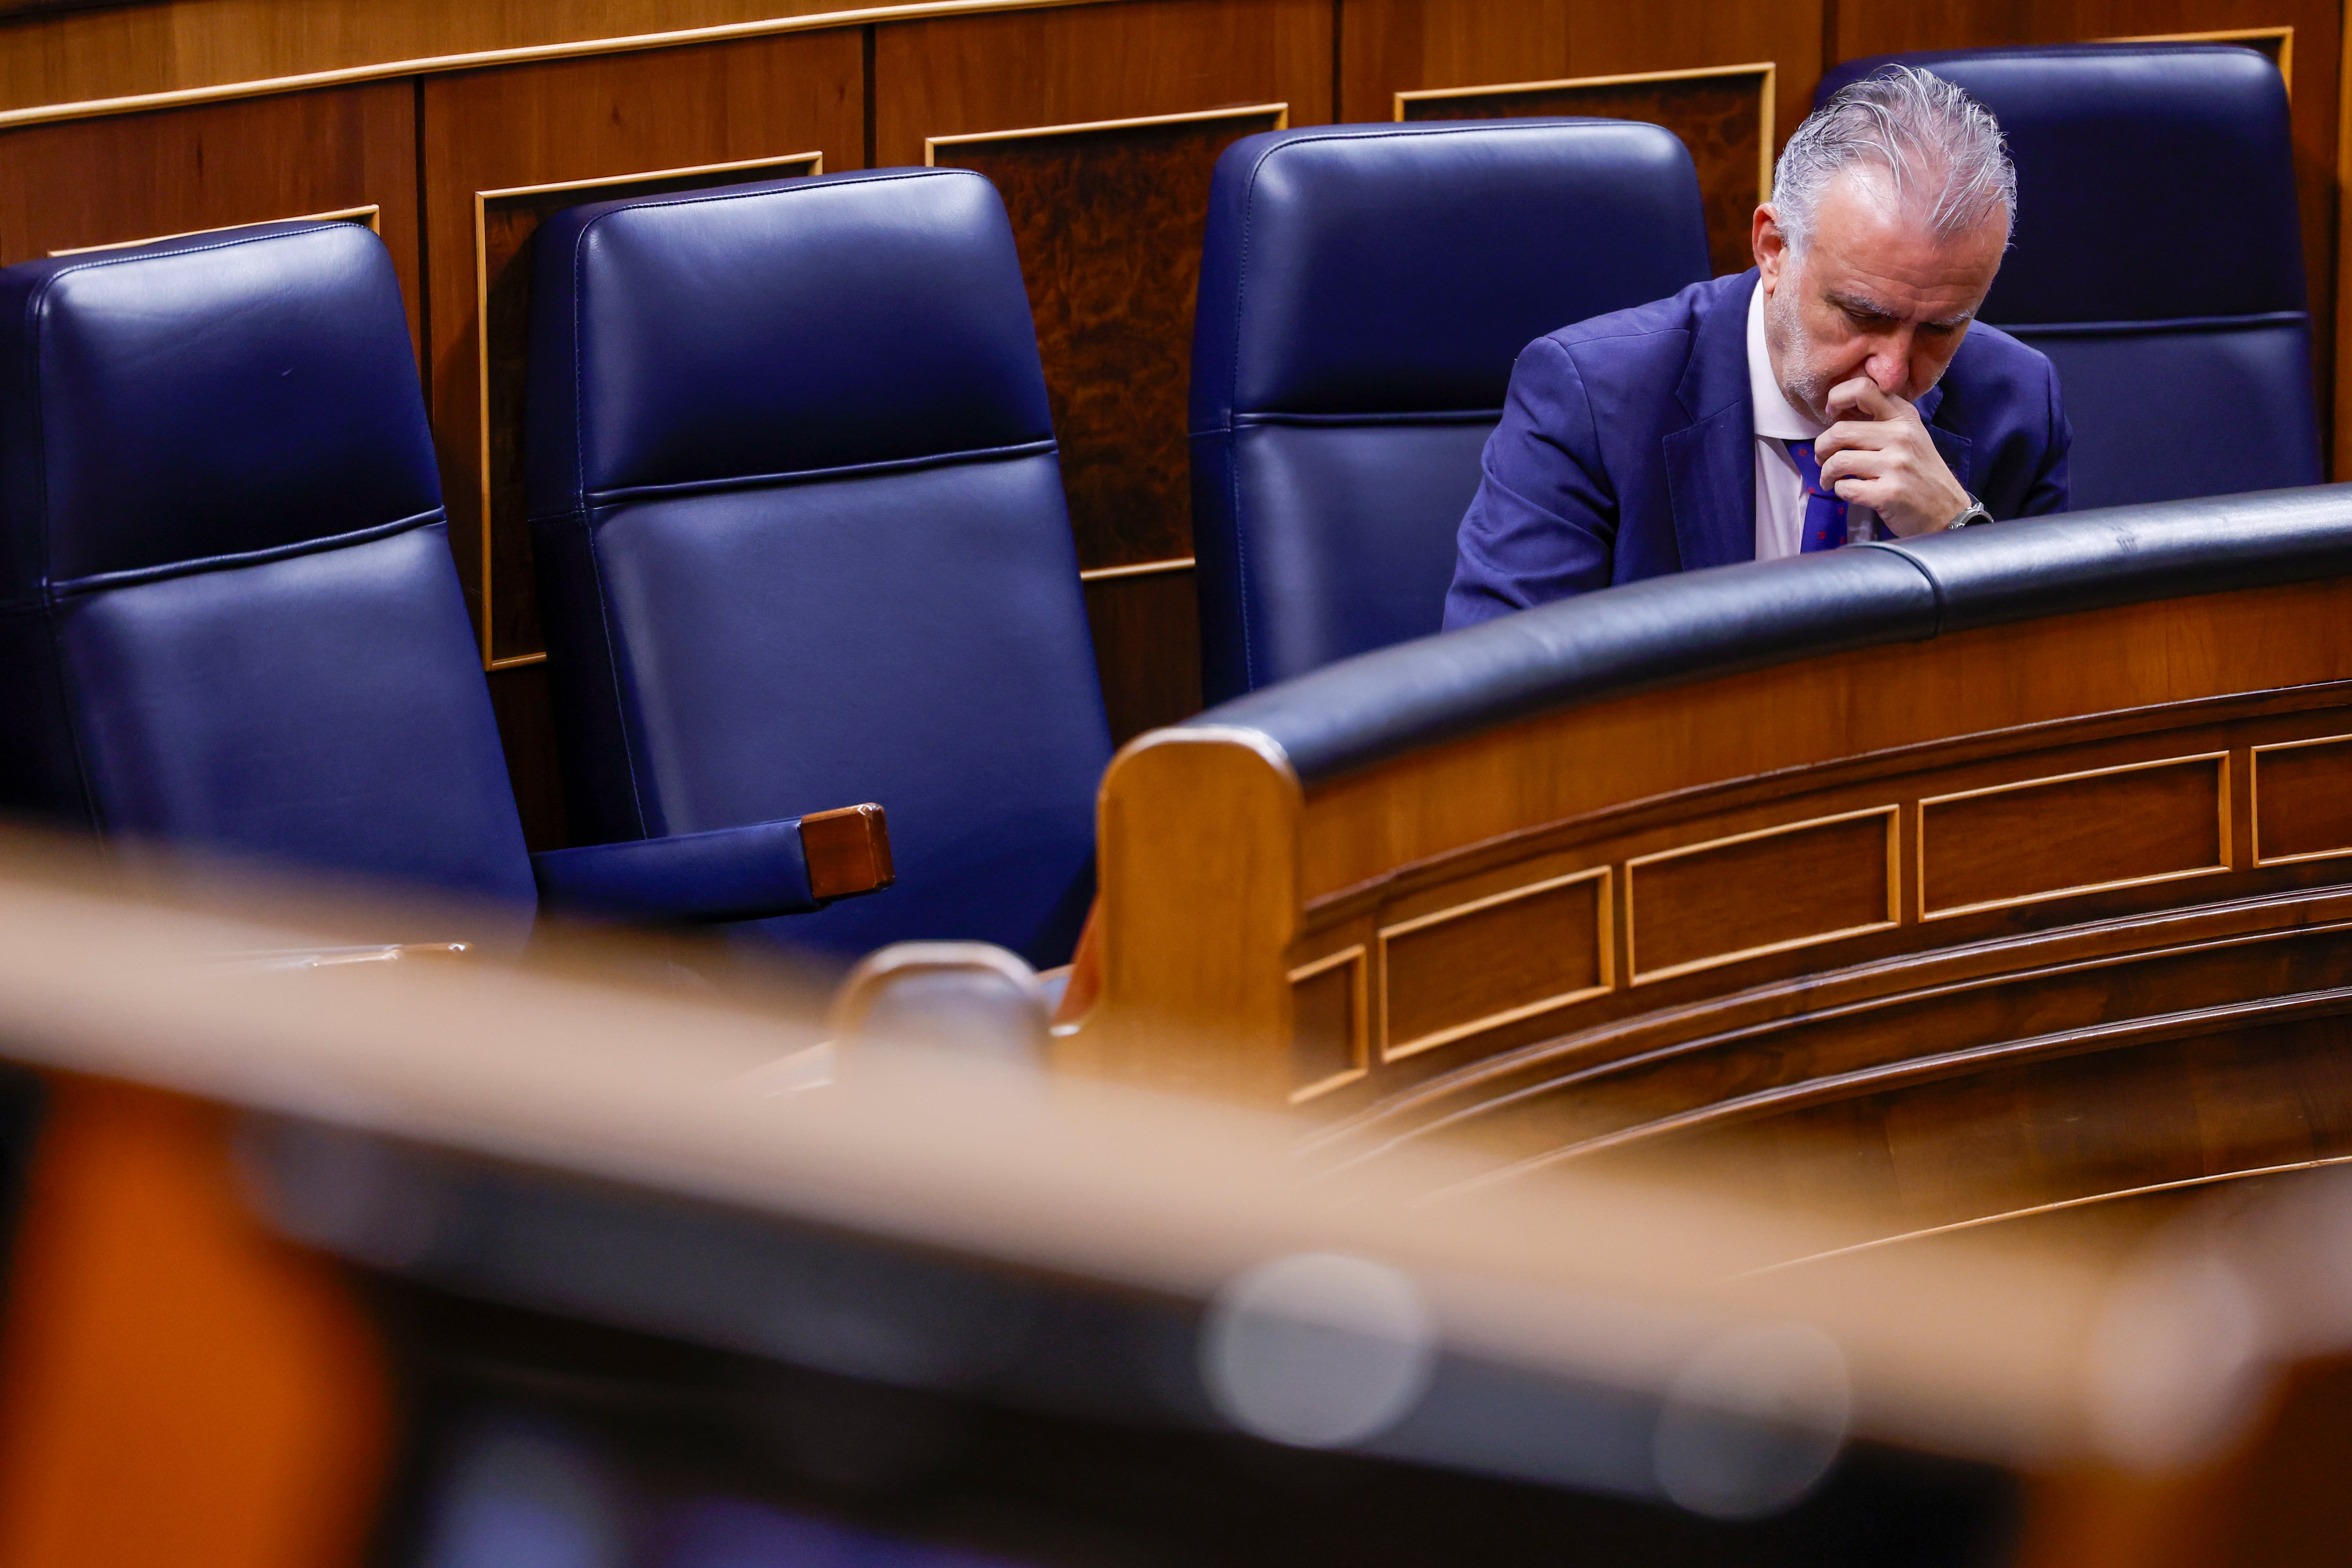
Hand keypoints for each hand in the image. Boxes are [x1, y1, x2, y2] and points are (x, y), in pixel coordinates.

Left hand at [1814, 378, 1970, 536]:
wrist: (1948, 511)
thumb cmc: (1920, 473)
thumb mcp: (1909, 436)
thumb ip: (1880, 420)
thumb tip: (1836, 411)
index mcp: (1903, 417)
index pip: (1862, 388)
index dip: (1836, 397)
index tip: (1832, 415)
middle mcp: (1901, 436)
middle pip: (1839, 431)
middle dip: (1821, 447)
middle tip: (1823, 458)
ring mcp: (1896, 465)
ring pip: (1838, 461)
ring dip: (1826, 473)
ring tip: (1831, 479)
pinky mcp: (1889, 493)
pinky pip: (1845, 487)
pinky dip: (1839, 490)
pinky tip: (1848, 491)